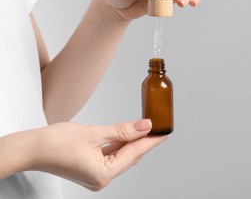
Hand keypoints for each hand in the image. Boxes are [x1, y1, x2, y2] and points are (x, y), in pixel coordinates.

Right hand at [30, 119, 166, 190]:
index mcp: (104, 173)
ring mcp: (95, 176)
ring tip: (145, 128)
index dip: (151, 141)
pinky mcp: (90, 170)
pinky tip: (127, 135)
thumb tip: (144, 125)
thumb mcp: (95, 133)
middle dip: (144, 141)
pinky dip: (119, 145)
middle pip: (130, 157)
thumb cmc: (55, 142)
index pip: (135, 153)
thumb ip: (122, 130)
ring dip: (132, 142)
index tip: (165, 132)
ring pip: (121, 157)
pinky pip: (111, 157)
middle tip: (158, 127)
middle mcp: (101, 179)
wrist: (30, 149)